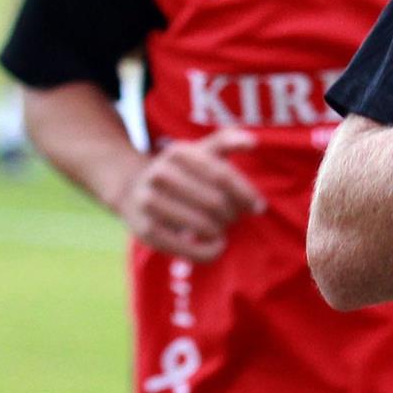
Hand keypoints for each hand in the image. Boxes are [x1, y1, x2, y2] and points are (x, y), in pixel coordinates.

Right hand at [117, 127, 266, 260]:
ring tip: (222, 227)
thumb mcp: (202, 150)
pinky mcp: (145, 230)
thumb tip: (254, 142)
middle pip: (215, 202)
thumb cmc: (183, 171)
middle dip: (234, 213)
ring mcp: (148, 202)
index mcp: (178, 152)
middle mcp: (159, 174)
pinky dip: (210, 251)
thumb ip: (227, 141)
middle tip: (235, 217)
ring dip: (222, 230)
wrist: (133, 190)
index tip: (258, 206)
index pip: (222, 175)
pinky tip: (217, 245)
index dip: (245, 194)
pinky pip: (187, 248)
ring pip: (204, 225)